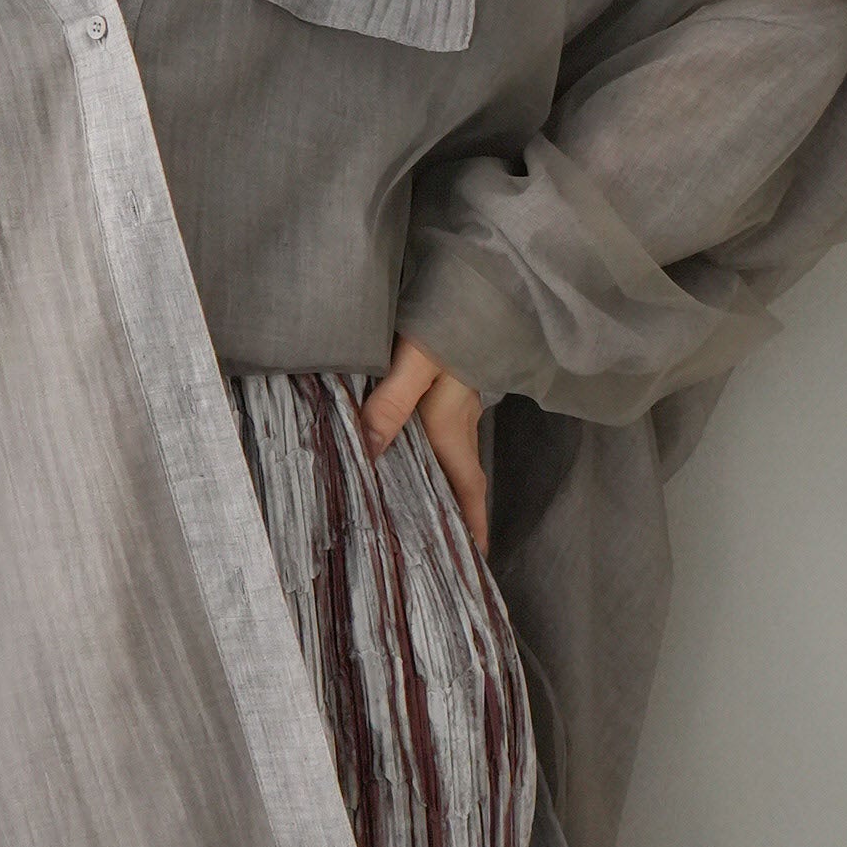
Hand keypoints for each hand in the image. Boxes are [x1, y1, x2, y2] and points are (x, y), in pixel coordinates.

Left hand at [359, 333, 488, 553]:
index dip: (472, 526)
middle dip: (450, 516)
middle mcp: (459, 423)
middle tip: (436, 549)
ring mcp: (456, 406)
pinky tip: (399, 451)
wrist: (479, 284)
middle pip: (457, 481)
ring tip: (411, 510)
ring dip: (435, 485)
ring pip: (445, 458)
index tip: (473, 562)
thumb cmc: (450, 322)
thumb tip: (367, 452)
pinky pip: (435, 433)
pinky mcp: (446, 388)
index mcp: (453, 428)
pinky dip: (423, 453)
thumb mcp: (416, 364)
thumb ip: (390, 405)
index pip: (468, 491)